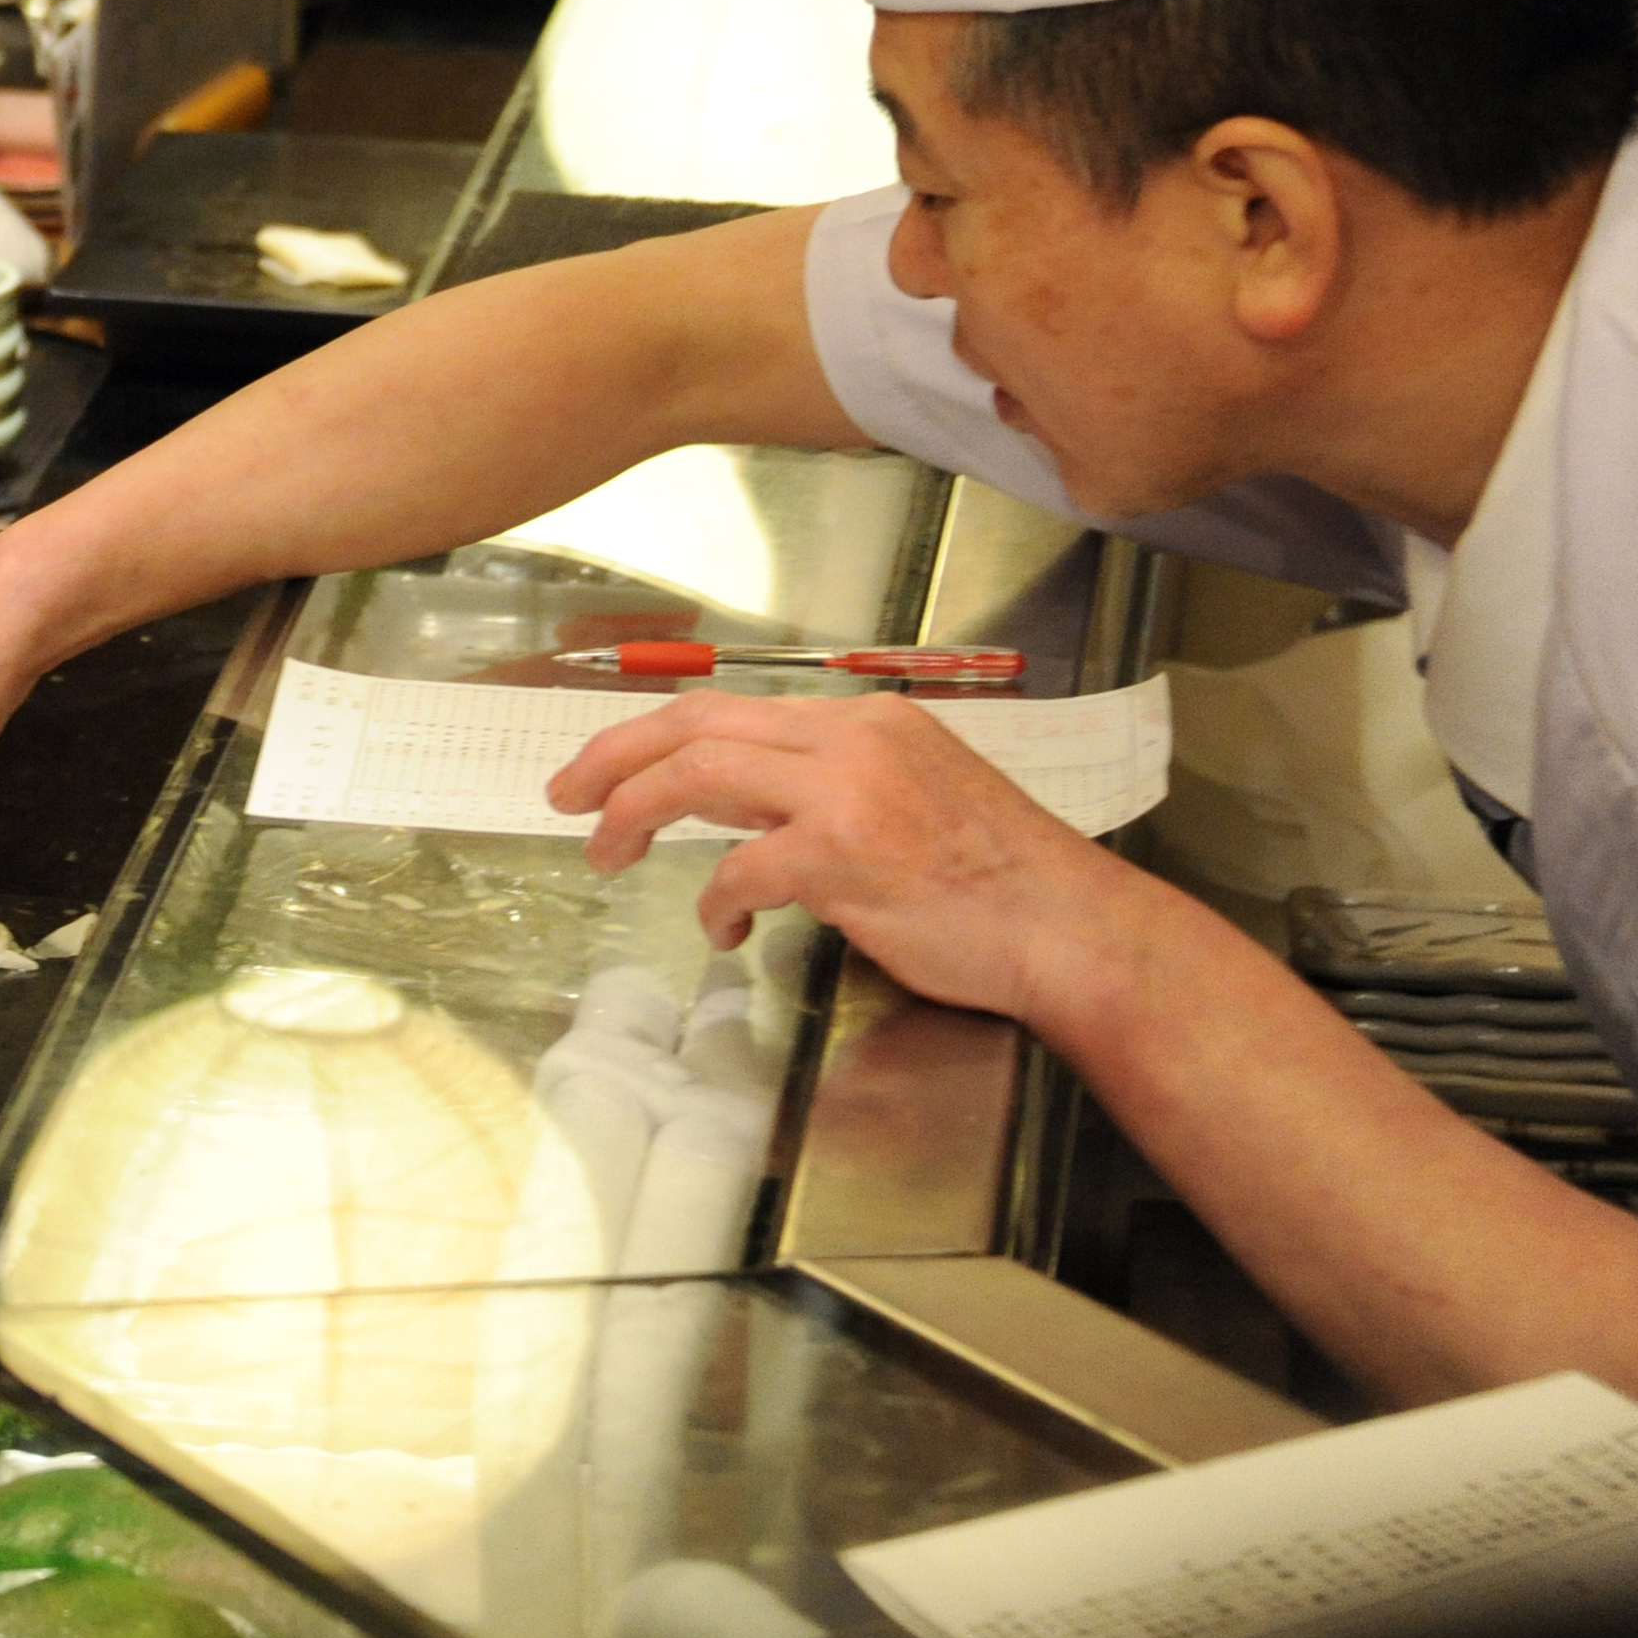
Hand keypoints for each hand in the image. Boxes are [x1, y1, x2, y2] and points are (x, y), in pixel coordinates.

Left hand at [543, 689, 1144, 1022]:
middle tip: (565, 796)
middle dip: (613, 756)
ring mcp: (848, 791)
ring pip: (697, 774)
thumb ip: (831, 788)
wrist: (1072, 929)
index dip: (650, 735)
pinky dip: (714, 901)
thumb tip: (744, 811)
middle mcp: (851, 739)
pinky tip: (723, 929)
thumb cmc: (1000, 881)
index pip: (728, 708)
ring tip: (606, 854)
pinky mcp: (846, 854)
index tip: (605, 766)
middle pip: (693, 723)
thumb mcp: (914, 796)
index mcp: (864, 721)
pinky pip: (740, 868)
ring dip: (634, 814)